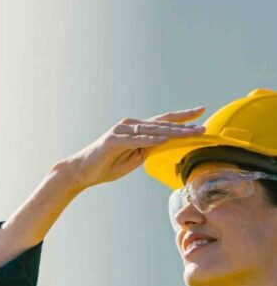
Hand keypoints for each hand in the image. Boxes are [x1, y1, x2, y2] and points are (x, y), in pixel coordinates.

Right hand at [62, 106, 206, 191]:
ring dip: (173, 132)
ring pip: (152, 130)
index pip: (163, 122)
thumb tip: (166, 142)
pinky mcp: (112, 141)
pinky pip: (135, 140)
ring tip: (191, 132)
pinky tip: (164, 139)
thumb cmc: (107, 166)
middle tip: (203, 124)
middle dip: (184, 124)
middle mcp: (130, 125)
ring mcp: (121, 131)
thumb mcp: (135, 157)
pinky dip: (150, 140)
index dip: (182, 118)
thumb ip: (149, 148)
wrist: (81, 172)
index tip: (200, 113)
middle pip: (162, 123)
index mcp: (136, 129)